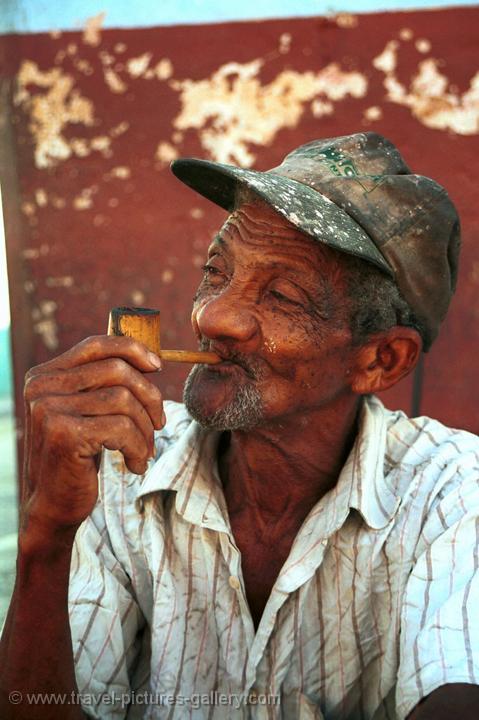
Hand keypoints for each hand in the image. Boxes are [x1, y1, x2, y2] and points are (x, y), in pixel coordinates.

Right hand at [21, 335, 163, 534]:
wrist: (53, 505)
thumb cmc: (78, 456)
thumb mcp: (86, 412)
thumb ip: (103, 384)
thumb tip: (150, 359)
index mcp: (45, 376)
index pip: (96, 345)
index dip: (132, 350)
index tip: (157, 367)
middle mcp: (42, 387)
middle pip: (117, 371)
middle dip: (149, 397)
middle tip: (159, 423)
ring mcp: (49, 409)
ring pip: (124, 400)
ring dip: (145, 429)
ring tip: (144, 451)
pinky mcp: (64, 434)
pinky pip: (122, 429)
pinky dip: (138, 448)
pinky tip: (135, 465)